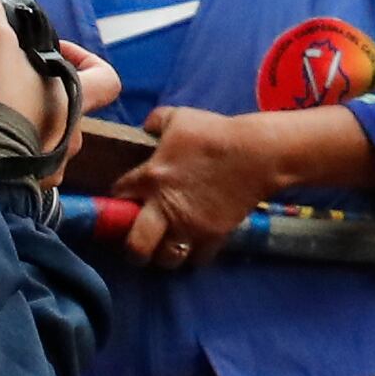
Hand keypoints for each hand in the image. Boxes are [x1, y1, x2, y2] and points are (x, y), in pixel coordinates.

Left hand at [114, 103, 298, 266]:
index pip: (119, 197)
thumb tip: (147, 127)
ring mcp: (190, 225)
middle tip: (139, 242)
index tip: (125, 201)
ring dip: (164, 254)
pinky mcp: (214, 235)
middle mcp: (165, 208)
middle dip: (133, 249)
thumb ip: (157, 121)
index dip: (118, 200)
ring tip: (168, 245)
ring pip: (167, 258)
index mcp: (151, 178)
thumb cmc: (215, 133)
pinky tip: (195, 244)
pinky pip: (198, 258)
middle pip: (137, 246)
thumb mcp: (180, 117)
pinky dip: (195, 255)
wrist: (256, 152)